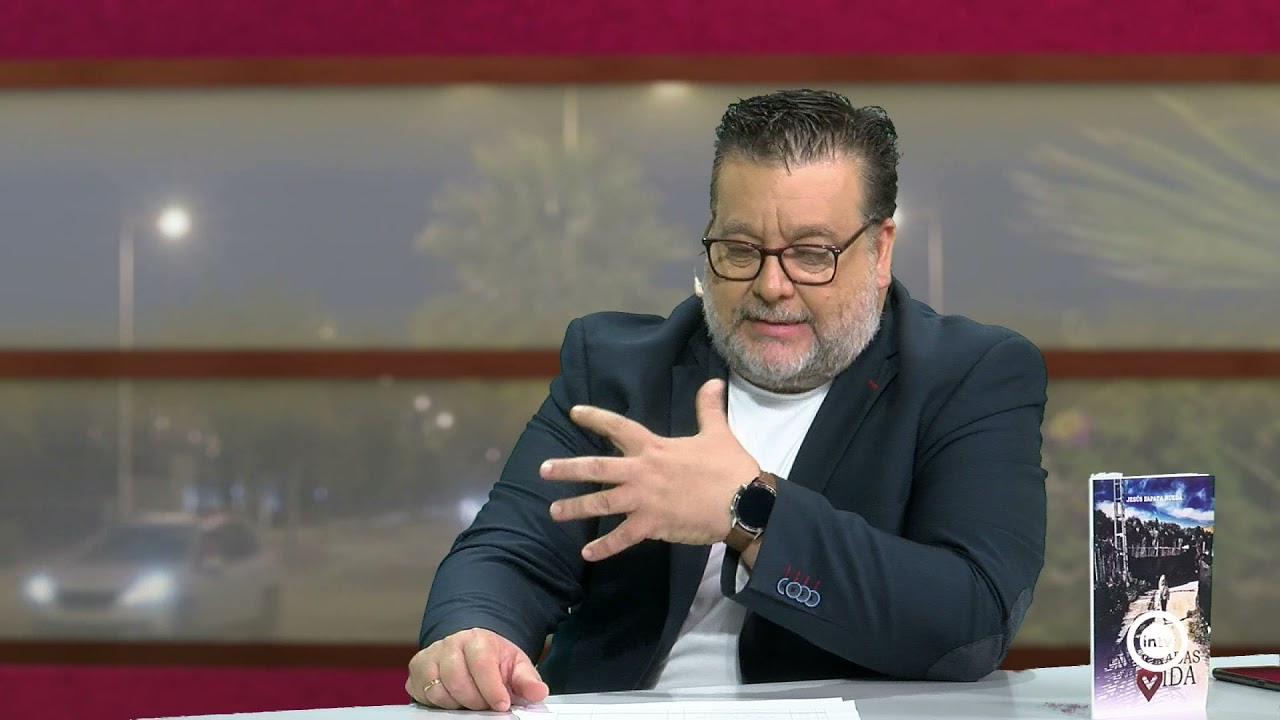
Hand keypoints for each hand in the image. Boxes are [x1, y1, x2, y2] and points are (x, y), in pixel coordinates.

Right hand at [406, 628, 547, 711]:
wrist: (471, 649)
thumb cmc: (494, 659)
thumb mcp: (515, 666)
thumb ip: (527, 680)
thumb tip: (539, 692)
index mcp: (476, 639)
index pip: (481, 664)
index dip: (492, 689)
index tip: (502, 705)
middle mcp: (449, 644)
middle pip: (457, 680)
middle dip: (475, 700)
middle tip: (486, 705)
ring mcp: (429, 657)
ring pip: (438, 690)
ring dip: (458, 704)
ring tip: (472, 701)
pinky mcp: (415, 672)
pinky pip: (423, 695)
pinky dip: (440, 704)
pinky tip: (454, 700)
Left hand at [541, 379, 758, 560]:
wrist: (743, 502)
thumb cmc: (729, 467)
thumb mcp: (717, 432)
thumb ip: (708, 408)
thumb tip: (713, 381)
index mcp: (654, 447)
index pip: (618, 427)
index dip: (595, 418)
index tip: (574, 412)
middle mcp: (642, 471)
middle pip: (597, 467)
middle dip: (568, 468)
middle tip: (543, 470)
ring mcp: (644, 499)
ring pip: (601, 503)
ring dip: (575, 508)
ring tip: (554, 512)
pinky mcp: (652, 525)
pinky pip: (622, 537)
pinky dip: (603, 547)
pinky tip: (587, 553)